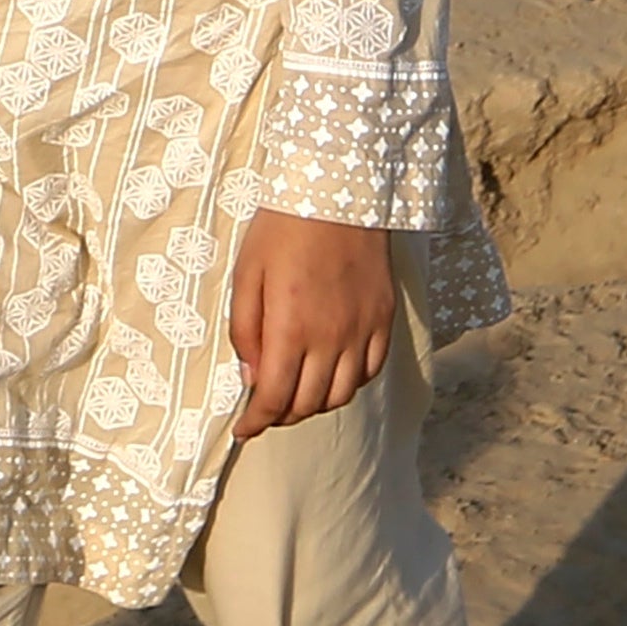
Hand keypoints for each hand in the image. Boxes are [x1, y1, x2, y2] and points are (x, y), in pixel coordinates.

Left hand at [225, 209, 399, 441]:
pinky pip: (370, 371)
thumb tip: (250, 378)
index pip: (274, 397)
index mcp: (289, 328)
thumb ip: (245, 332)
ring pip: (342, 394)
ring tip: (296, 396)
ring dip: (315, 405)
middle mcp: (330, 338)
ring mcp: (362, 331)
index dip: (256, 422)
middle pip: (308, 403)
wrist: (338, 195)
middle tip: (265, 410)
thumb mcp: (246, 276)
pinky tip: (331, 375)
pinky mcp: (383, 320)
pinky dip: (348, 384)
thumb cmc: (282, 232)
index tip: (243, 430)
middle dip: (282, 415)